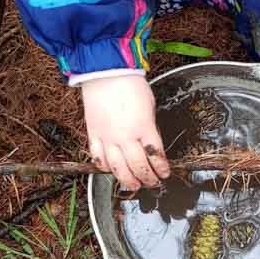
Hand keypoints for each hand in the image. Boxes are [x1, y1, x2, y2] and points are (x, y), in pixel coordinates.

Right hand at [82, 75, 169, 190]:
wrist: (107, 73)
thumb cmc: (131, 84)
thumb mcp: (149, 106)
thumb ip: (149, 127)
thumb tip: (151, 143)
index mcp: (144, 127)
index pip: (155, 155)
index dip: (161, 168)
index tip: (165, 173)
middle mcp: (125, 136)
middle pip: (138, 167)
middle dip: (148, 178)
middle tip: (153, 183)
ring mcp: (107, 137)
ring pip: (117, 168)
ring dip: (127, 180)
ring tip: (134, 185)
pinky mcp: (93, 134)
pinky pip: (98, 158)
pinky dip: (104, 167)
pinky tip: (110, 171)